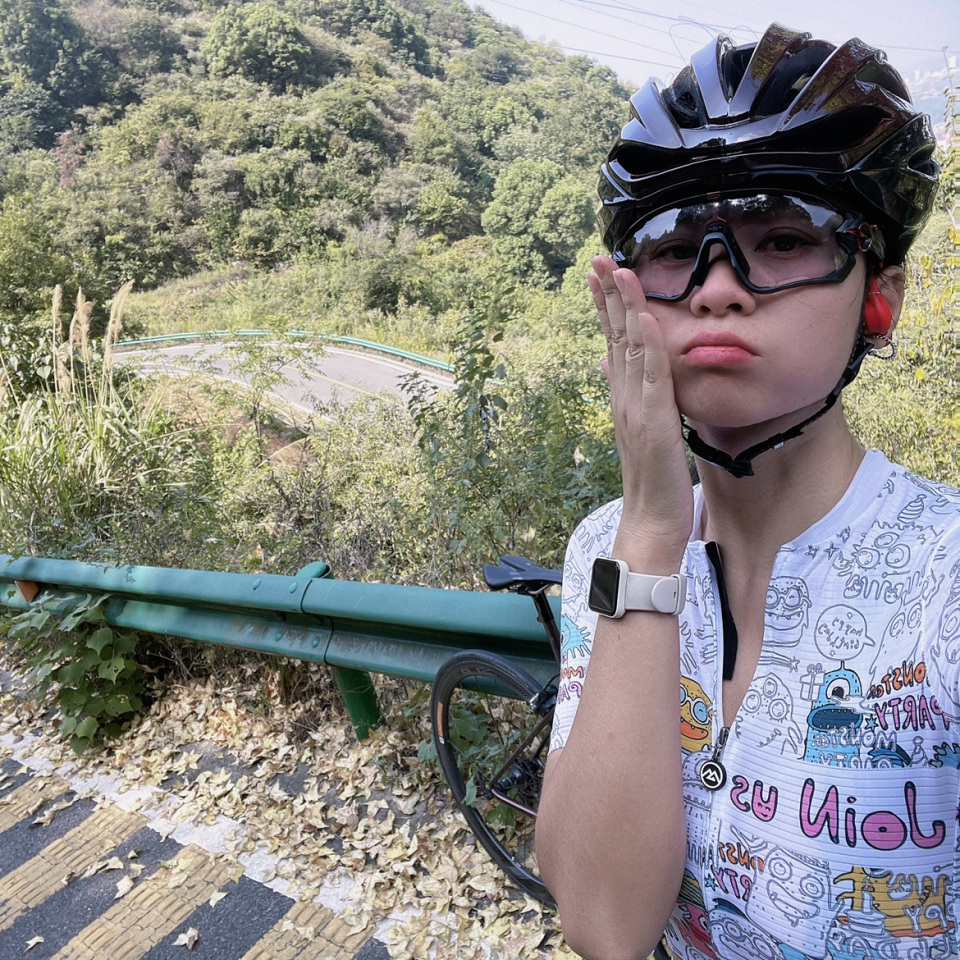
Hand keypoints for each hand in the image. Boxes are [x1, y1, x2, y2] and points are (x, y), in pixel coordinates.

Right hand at [589, 256, 693, 563]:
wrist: (651, 519)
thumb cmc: (652, 478)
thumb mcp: (641, 429)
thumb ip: (628, 395)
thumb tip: (610, 365)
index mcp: (624, 396)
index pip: (613, 342)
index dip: (605, 307)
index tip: (598, 276)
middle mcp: (624, 396)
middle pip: (614, 336)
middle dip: (606, 295)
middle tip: (596, 259)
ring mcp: (636, 406)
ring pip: (629, 347)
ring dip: (624, 307)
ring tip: (616, 271)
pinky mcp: (655, 419)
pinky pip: (652, 374)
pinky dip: (648, 343)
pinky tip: (644, 317)